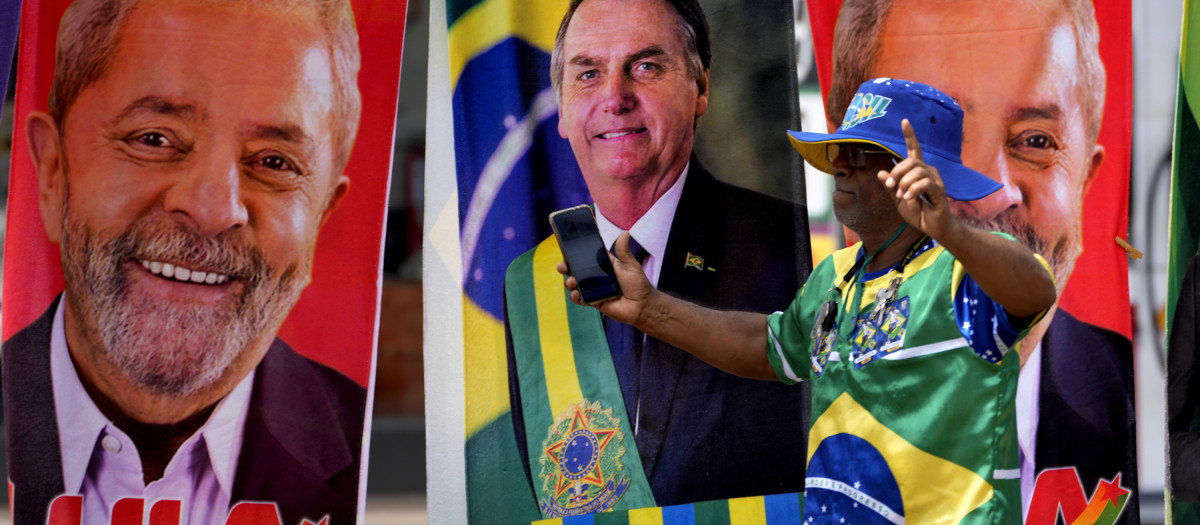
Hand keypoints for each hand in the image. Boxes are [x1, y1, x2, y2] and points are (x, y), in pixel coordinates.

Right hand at [558, 231, 655, 326]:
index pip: (586, 257)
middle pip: (577, 270)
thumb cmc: (638, 284)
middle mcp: (597, 277)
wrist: (642, 306)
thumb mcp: (630, 265)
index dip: (576, 254)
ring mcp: (594, 290)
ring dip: (569, 282)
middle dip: (566, 268)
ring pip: (576, 284)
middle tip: (562, 266)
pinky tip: (575, 293)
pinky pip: (580, 299)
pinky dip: (575, 297)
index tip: (566, 250)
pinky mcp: (594, 302)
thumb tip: (625, 232)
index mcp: (604, 265)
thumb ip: (623, 251)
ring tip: (571, 281)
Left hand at [877, 119, 953, 237]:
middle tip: (889, 186)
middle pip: (911, 161)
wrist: (933, 227)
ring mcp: (935, 180)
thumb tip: (880, 172)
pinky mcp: (939, 191)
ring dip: (904, 184)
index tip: (904, 121)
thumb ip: (891, 186)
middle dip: (896, 172)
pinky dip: (913, 190)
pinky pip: (924, 184)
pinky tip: (908, 198)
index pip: (914, 149)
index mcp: (918, 171)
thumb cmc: (918, 212)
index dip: (909, 135)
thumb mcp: (898, 199)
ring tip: (901, 196)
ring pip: (917, 172)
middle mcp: (929, 172)